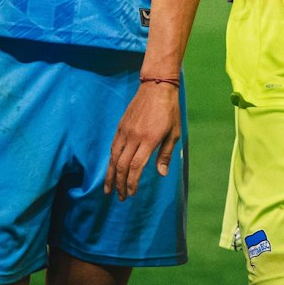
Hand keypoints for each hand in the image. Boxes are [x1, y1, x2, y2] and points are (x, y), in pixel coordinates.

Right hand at [105, 81, 180, 199]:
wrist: (156, 86)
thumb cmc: (169, 110)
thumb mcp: (174, 133)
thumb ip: (165, 154)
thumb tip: (161, 174)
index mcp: (149, 139)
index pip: (136, 166)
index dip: (131, 183)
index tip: (131, 194)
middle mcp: (134, 136)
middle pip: (122, 165)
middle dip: (120, 184)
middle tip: (120, 198)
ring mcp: (125, 131)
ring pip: (114, 158)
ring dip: (111, 176)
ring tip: (109, 189)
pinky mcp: (121, 126)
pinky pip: (113, 147)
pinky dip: (111, 161)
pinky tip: (111, 169)